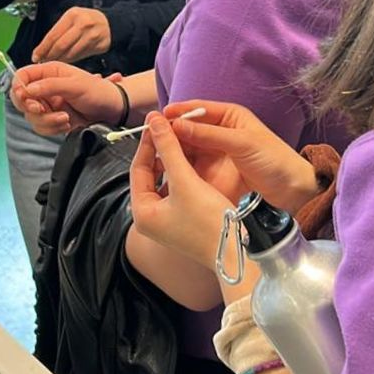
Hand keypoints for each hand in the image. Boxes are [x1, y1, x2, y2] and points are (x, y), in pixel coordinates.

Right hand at [10, 60, 123, 134]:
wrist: (112, 110)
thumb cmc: (97, 92)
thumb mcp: (75, 85)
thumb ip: (50, 85)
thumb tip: (28, 89)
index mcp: (48, 72)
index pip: (22, 76)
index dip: (18, 87)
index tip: (23, 97)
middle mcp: (45, 88)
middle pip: (22, 100)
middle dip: (32, 108)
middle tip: (43, 109)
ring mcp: (48, 105)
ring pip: (31, 117)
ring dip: (47, 121)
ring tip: (66, 118)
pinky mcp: (52, 119)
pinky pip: (42, 127)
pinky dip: (52, 129)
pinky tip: (67, 124)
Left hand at [32, 6, 110, 62]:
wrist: (110, 23)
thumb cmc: (86, 21)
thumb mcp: (72, 19)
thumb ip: (59, 31)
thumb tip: (42, 49)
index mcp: (72, 15)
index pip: (53, 35)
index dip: (42, 48)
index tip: (35, 56)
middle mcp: (82, 24)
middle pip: (61, 46)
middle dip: (50, 56)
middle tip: (43, 62)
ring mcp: (92, 35)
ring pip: (70, 53)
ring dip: (60, 61)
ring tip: (53, 63)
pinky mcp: (98, 45)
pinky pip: (80, 57)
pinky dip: (70, 61)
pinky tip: (66, 62)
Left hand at [129, 112, 234, 267]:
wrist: (235, 252)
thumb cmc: (209, 221)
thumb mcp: (185, 180)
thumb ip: (169, 149)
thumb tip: (155, 121)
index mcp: (141, 213)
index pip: (138, 169)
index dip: (148, 143)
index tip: (156, 122)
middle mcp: (149, 219)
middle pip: (149, 175)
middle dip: (160, 152)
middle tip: (169, 129)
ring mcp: (165, 222)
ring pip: (164, 182)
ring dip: (173, 161)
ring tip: (183, 141)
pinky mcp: (181, 222)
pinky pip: (177, 191)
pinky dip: (183, 175)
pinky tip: (194, 161)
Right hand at [163, 99, 319, 214]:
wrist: (291, 191)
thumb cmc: (274, 160)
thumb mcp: (242, 143)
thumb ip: (209, 134)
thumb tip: (177, 125)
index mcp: (229, 117)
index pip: (197, 109)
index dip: (177, 112)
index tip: (158, 118)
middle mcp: (218, 133)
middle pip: (187, 129)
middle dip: (169, 133)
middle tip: (149, 138)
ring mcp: (214, 154)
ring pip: (185, 149)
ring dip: (170, 152)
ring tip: (153, 157)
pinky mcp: (211, 174)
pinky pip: (189, 168)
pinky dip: (177, 168)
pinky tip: (165, 172)